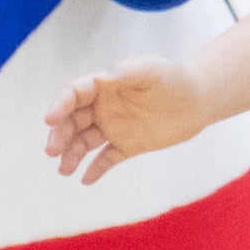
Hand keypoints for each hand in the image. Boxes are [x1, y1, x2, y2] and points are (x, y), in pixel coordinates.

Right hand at [46, 57, 218, 183]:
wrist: (199, 98)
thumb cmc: (174, 78)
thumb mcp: (151, 69)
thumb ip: (127, 73)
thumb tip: (102, 78)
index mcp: (104, 86)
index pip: (73, 94)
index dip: (59, 105)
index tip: (50, 119)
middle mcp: (103, 107)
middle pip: (72, 121)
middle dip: (60, 135)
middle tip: (52, 151)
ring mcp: (114, 127)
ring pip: (85, 142)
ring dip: (72, 155)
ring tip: (65, 170)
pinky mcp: (128, 145)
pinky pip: (107, 159)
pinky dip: (96, 169)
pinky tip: (86, 180)